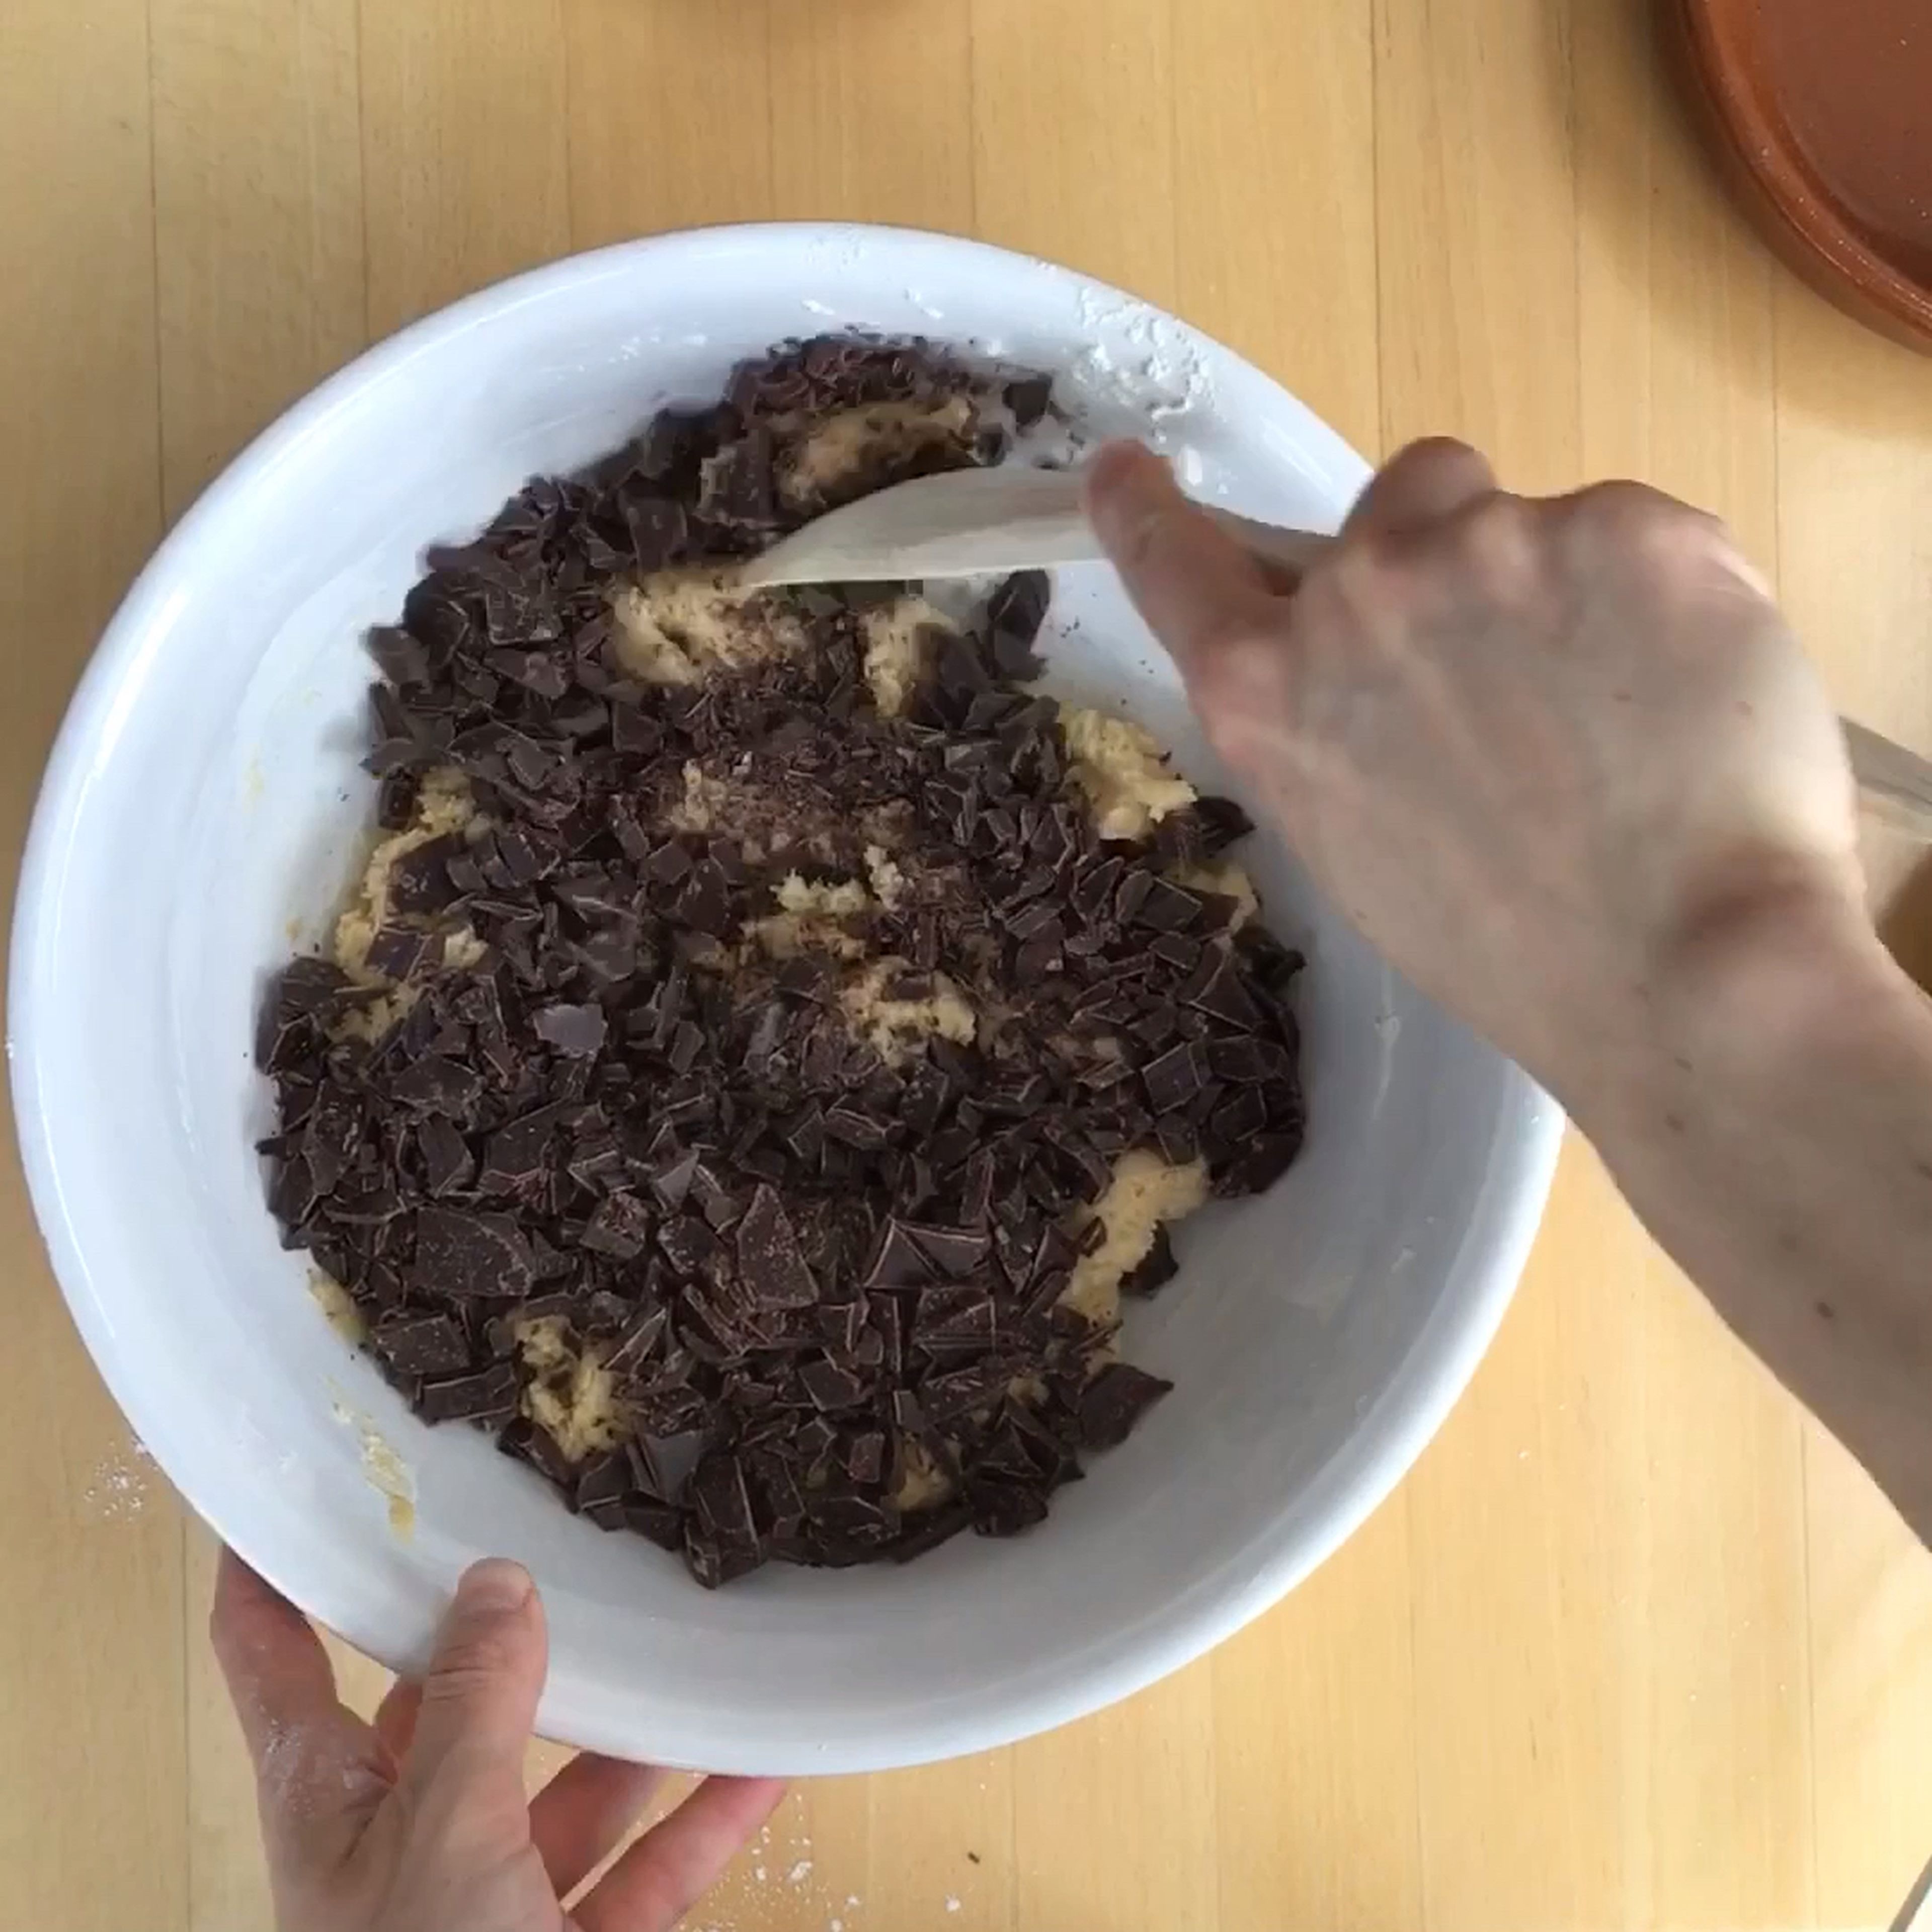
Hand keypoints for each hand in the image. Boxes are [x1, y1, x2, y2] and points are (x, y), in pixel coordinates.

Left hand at [211, 1549, 784, 1931]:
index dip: (276, 1572)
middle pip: (455, 1707)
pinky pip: (647, 1866)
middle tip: (570, 1540)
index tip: (306, 1487)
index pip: (277, 1659)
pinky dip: (706, 1815)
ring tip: (698, 1642)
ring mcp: (494, 1900)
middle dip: (518, 1637)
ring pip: (570, 1783)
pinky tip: (763, 1758)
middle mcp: (406, 1839)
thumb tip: (498, 1583)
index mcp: (333, 1799)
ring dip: (638, 1723)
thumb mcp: (437, 1832)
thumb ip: (475, 1705)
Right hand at [1086, 439, 1865, 1111]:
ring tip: (1629, 710)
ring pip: (1528, 516)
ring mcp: (1491, 545)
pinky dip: (1670, 601)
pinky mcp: (1629, 525)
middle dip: (1456, 556)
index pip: (1178, 564)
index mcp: (1267, 691)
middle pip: (1401, 497)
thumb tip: (1383, 658)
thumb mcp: (1359, 841)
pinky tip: (1696, 696)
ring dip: (1566, 578)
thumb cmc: (1511, 949)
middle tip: (1525, 672)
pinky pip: (1643, 534)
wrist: (1687, 970)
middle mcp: (1356, 595)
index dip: (1150, 513)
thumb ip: (1334, 720)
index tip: (1124, 467)